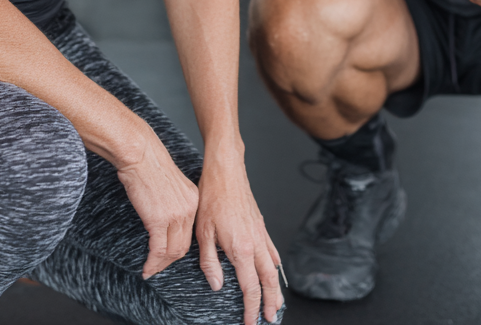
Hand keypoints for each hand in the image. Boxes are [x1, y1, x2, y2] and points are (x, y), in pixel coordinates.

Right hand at [114, 122, 200, 279]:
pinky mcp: (160, 220)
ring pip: (172, 252)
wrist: (140, 154)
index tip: (166, 255)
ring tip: (150, 269)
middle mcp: (189, 208)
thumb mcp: (169, 184)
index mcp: (193, 199)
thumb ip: (171, 201)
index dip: (177, 248)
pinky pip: (158, 251)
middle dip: (169, 261)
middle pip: (183, 246)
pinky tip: (146, 268)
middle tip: (157, 267)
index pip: (189, 232)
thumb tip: (162, 217)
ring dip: (160, 265)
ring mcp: (176, 215)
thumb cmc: (148, 164)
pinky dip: (152, 263)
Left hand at [196, 151, 282, 324]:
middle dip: (271, 303)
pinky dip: (275, 264)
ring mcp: (260, 233)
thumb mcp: (203, 232)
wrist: (226, 171)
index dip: (251, 308)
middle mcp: (255, 243)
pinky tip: (275, 268)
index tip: (250, 322)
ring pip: (273, 267)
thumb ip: (210, 263)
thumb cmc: (212, 197)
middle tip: (271, 320)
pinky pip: (271, 249)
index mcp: (241, 249)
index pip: (250, 287)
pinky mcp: (260, 224)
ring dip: (276, 287)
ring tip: (276, 303)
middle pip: (268, 281)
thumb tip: (218, 284)